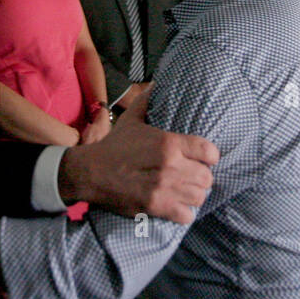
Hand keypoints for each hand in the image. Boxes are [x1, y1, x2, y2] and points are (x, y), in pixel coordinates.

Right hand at [58, 84, 216, 224]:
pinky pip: (186, 216)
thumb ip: (147, 101)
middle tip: (191, 177)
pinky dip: (184, 213)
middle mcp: (170, 166)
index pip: (209, 152)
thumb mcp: (131, 119)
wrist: (89, 173)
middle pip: (207, 177)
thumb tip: (156, 82)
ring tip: (185, 192)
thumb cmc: (113, 146)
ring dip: (193, 195)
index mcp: (168, 143)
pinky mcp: (155, 207)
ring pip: (199, 197)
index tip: (202, 158)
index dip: (209, 156)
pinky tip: (177, 206)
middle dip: (200, 177)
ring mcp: (163, 188)